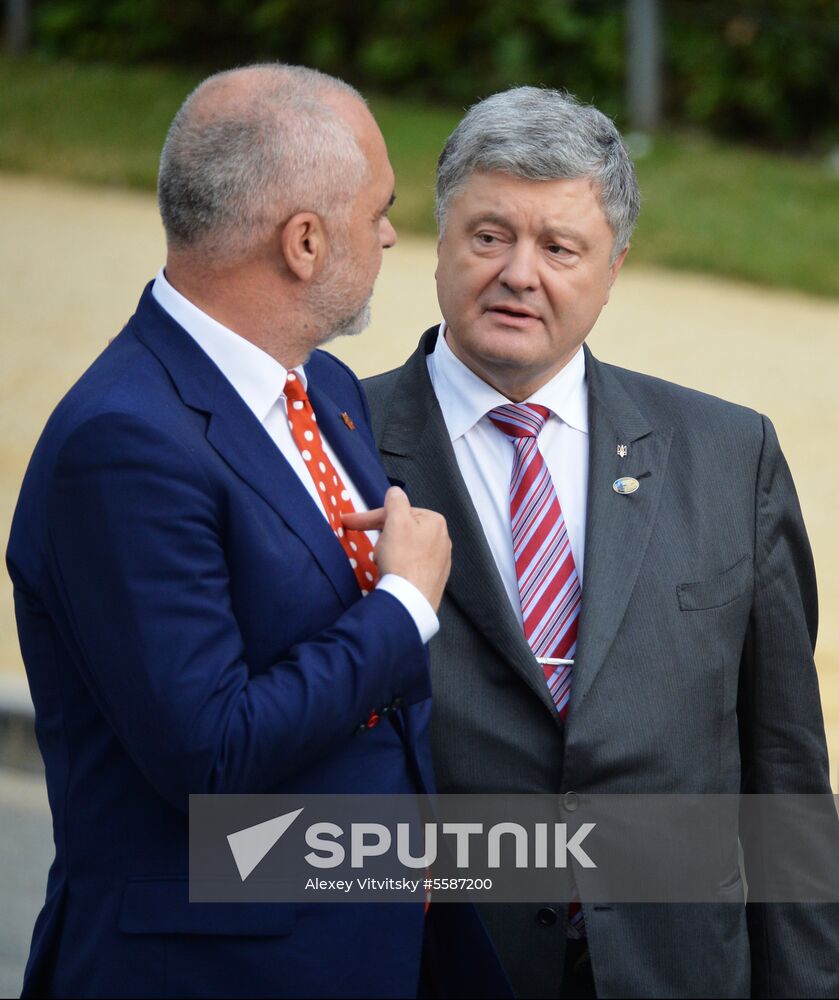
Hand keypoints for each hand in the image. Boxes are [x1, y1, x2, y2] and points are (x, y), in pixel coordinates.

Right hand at [342, 487, 450, 610]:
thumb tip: (395, 492)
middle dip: (383, 537)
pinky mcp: (433, 578)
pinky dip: (399, 566)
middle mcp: (441, 539)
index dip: (371, 517)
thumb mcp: (395, 522)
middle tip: (374, 549)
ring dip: (390, 552)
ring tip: (384, 564)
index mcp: (434, 521)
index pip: (397, 513)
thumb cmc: (403, 560)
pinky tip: (393, 573)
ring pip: (406, 548)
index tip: (351, 521)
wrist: (410, 601)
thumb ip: (395, 501)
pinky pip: (411, 565)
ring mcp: (439, 560)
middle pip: (402, 530)